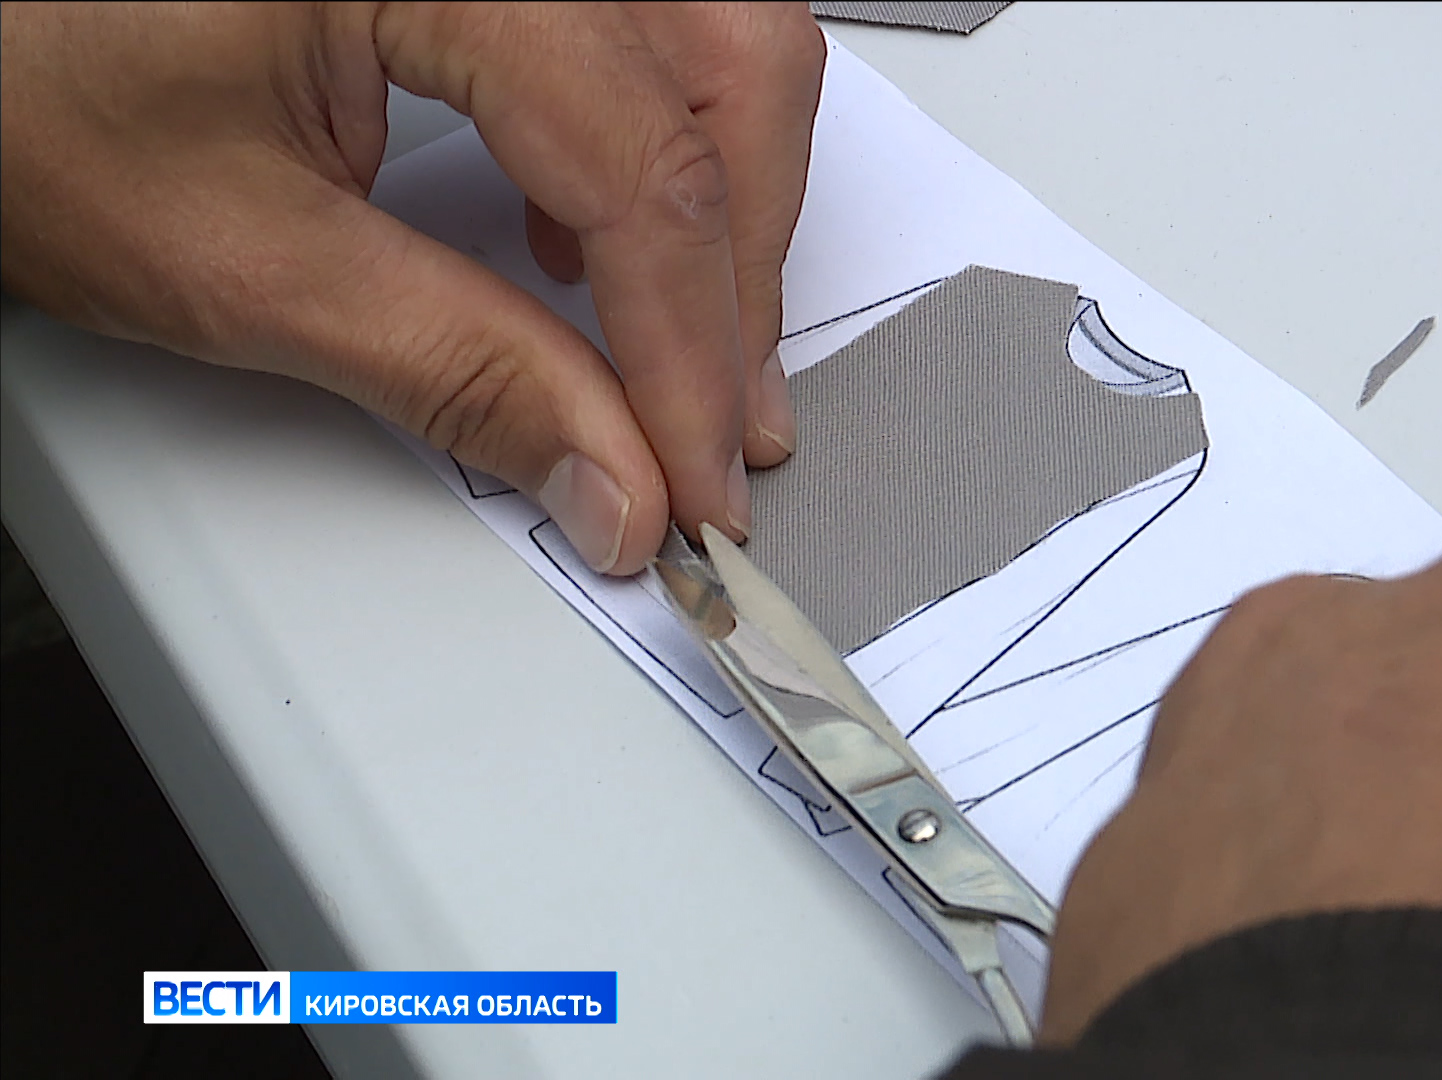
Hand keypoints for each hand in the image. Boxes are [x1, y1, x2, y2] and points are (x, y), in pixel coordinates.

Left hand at [0, 2, 824, 572]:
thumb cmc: (19, 75)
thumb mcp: (240, 256)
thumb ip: (454, 370)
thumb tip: (606, 471)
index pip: (640, 166)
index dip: (686, 345)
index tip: (694, 472)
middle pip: (725, 71)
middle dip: (739, 269)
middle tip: (715, 425)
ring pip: (713, 40)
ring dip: (723, 202)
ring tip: (681, 346)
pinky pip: (637, 30)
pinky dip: (657, 146)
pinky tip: (592, 241)